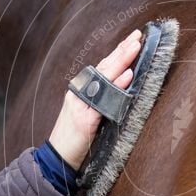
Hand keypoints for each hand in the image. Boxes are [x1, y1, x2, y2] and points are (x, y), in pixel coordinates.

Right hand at [49, 29, 142, 170]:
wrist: (58, 159)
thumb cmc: (78, 139)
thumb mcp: (93, 114)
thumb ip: (106, 97)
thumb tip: (127, 80)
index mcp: (84, 89)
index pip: (104, 67)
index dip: (119, 52)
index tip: (134, 39)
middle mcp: (80, 92)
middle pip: (104, 67)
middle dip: (122, 50)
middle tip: (138, 36)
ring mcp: (81, 104)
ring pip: (104, 78)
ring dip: (121, 61)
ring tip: (135, 47)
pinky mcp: (85, 119)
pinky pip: (103, 100)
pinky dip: (115, 87)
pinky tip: (126, 75)